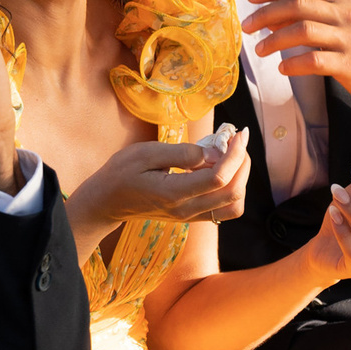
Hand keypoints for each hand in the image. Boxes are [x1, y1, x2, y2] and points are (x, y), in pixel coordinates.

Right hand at [66, 132, 251, 250]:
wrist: (108, 201)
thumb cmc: (122, 172)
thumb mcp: (145, 153)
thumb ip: (181, 153)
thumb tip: (214, 152)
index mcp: (173, 193)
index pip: (218, 177)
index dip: (235, 154)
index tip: (238, 133)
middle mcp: (186, 210)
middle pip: (233, 193)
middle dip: (242, 163)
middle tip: (236, 139)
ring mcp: (190, 216)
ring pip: (234, 205)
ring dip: (240, 178)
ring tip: (232, 154)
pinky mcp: (192, 216)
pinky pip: (225, 208)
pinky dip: (232, 188)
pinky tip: (221, 167)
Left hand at [242, 0, 350, 114]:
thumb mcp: (344, 25)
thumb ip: (312, 17)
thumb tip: (271, 17)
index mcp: (345, 1)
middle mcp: (349, 15)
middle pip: (298, 4)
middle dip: (266, 13)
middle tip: (247, 26)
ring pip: (303, 30)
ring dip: (274, 39)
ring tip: (260, 50)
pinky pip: (316, 61)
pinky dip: (294, 64)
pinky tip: (283, 69)